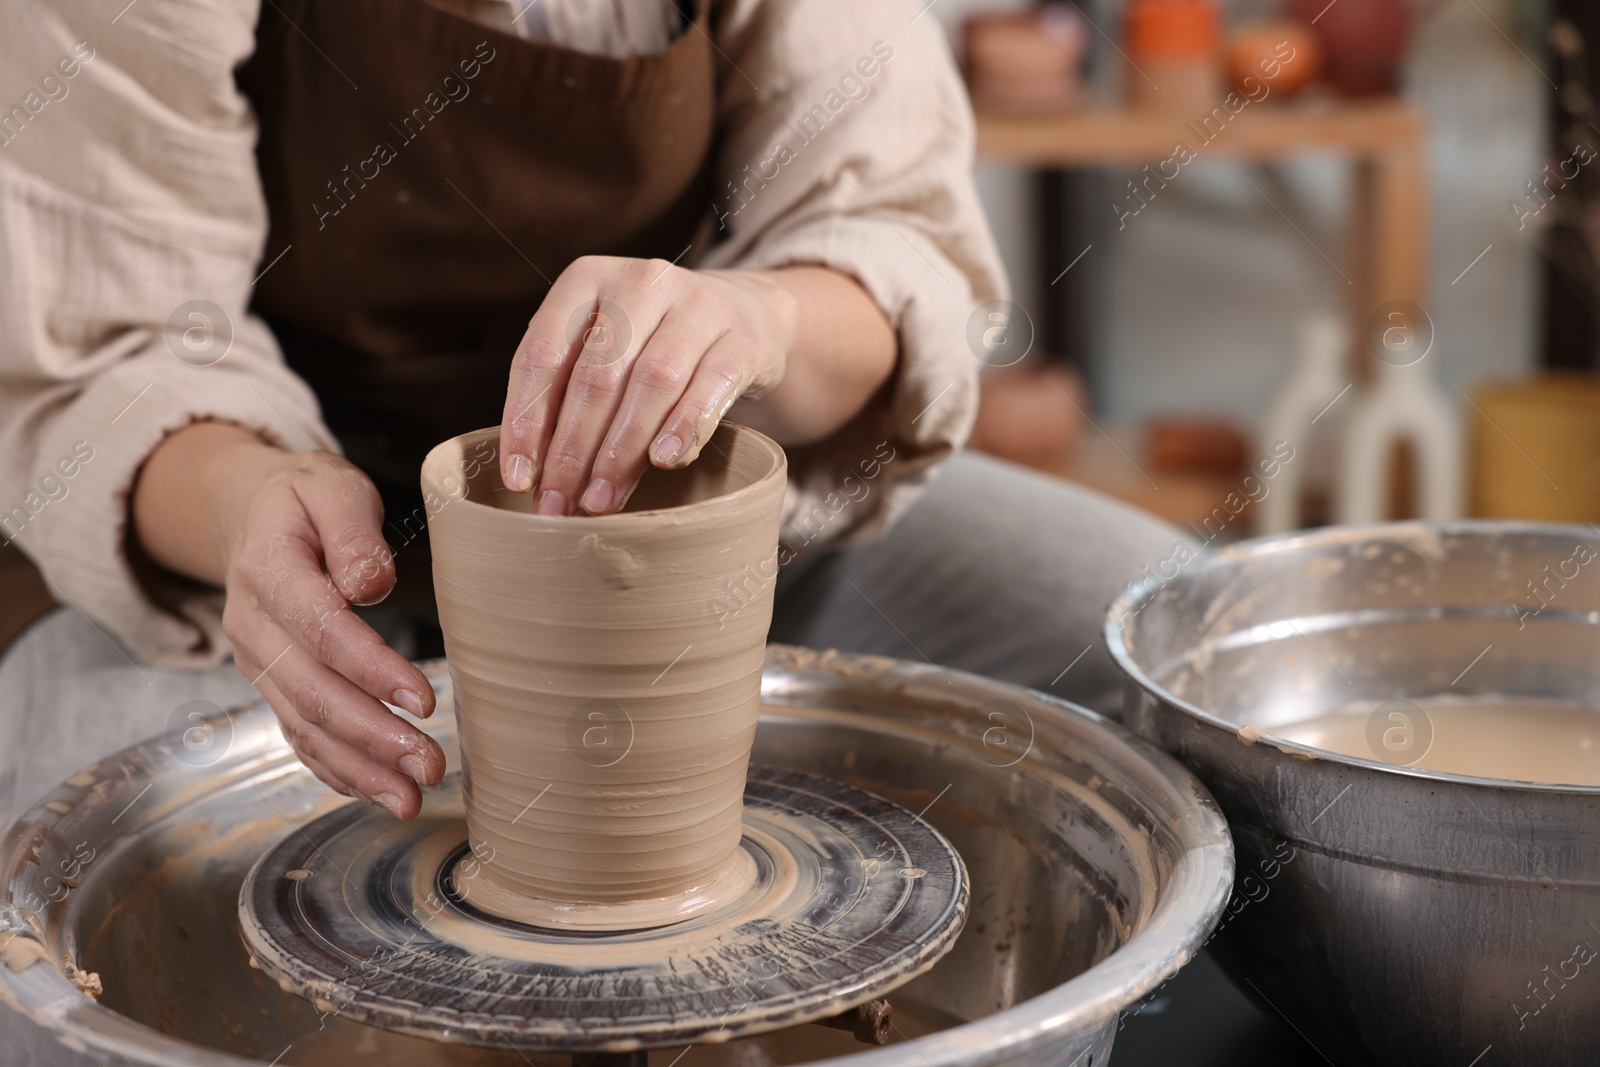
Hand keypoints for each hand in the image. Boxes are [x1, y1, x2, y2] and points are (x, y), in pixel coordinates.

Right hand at [134, 424, 445, 817]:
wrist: (249, 512)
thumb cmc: (304, 498)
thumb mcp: (330, 486)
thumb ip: (353, 532)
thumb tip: (372, 584)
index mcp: (267, 571)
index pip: (322, 630)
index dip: (372, 670)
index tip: (424, 700)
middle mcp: (252, 627)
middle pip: (313, 693)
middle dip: (372, 737)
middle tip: (429, 765)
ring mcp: (256, 662)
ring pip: (304, 726)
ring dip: (358, 768)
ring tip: (410, 798)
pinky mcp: (270, 684)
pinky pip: (298, 735)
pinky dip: (334, 770)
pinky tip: (374, 792)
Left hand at [498, 256, 797, 513]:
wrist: (747, 317)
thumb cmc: (654, 343)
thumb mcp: (604, 347)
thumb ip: (567, 393)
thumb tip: (532, 475)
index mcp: (588, 279)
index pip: (542, 354)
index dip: (526, 421)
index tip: (518, 480)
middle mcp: (641, 282)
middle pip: (597, 375)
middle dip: (572, 450)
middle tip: (559, 504)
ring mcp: (697, 306)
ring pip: (651, 383)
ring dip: (621, 451)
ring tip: (601, 500)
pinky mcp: (741, 339)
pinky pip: (708, 390)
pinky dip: (683, 428)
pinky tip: (662, 463)